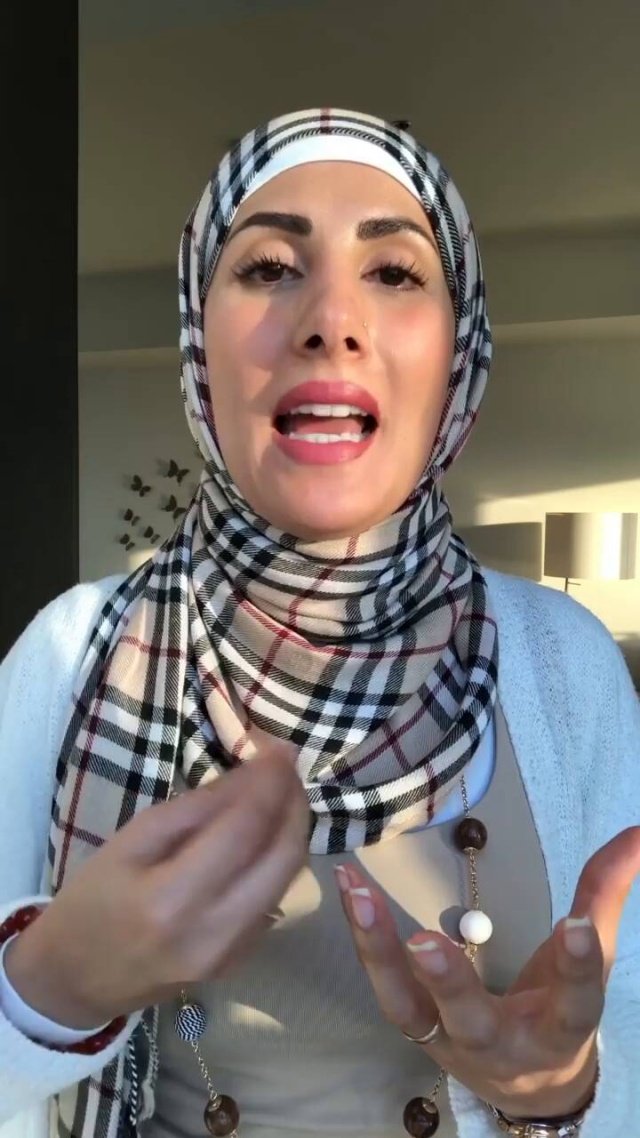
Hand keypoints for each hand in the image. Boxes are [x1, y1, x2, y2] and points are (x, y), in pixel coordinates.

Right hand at [6, 751, 308, 1028]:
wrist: (76, 980)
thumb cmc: (92, 901)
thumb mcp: (129, 841)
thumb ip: (193, 809)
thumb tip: (249, 775)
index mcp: (173, 898)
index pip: (245, 828)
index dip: (271, 782)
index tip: (279, 747)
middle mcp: (215, 931)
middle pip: (283, 856)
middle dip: (294, 801)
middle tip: (286, 766)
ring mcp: (233, 952)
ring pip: (289, 877)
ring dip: (293, 828)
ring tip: (281, 792)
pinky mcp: (241, 960)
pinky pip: (276, 898)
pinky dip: (279, 859)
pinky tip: (266, 834)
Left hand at [336, 824, 639, 1120]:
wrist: (529, 1088)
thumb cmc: (559, 1012)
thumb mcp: (590, 962)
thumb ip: (605, 894)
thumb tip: (637, 831)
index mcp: (560, 1029)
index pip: (575, 1001)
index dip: (578, 967)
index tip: (577, 925)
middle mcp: (501, 1045)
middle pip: (473, 1022)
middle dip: (450, 985)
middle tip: (426, 942)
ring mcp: (448, 1041)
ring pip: (407, 1008)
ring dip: (379, 953)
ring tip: (359, 895)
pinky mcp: (414, 1027)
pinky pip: (384, 989)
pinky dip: (364, 943)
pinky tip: (351, 891)